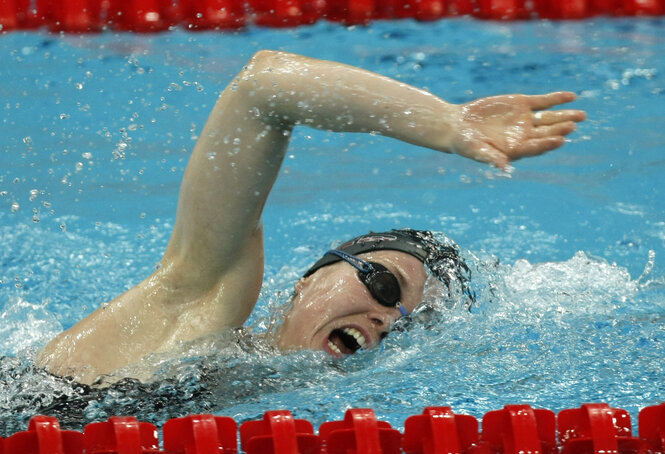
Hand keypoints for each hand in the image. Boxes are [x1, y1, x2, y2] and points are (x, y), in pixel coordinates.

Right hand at [450, 92, 585, 168]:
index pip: (536, 147)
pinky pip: (544, 101)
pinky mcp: (523, 104)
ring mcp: (526, 120)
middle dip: (560, 128)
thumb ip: (491, 158)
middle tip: (573, 125)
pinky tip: (572, 96)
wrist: (458, 126)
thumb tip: (505, 168)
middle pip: (547, 132)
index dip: (547, 143)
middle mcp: (525, 136)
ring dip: (565, 116)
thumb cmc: (465, 144)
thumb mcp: (475, 151)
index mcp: (516, 150)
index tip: (560, 140)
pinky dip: (557, 99)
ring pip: (550, 118)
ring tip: (582, 115)